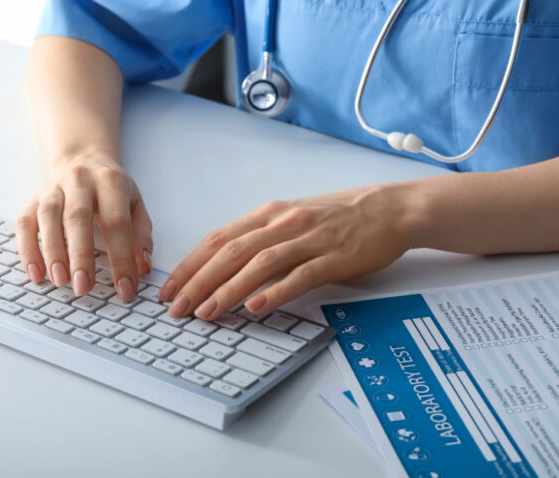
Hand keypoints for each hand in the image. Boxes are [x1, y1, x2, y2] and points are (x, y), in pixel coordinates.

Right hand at [16, 155, 152, 299]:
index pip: (117, 223)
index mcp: (111, 182)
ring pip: (48, 217)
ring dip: (52, 252)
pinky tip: (36, 273)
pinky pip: (25, 223)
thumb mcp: (136, 206)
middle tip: (83, 287)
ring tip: (60, 281)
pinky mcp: (34, 199)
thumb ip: (141, 236)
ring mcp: (54, 188)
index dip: (122, 258)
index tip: (125, 289)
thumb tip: (143, 266)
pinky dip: (27, 250)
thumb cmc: (113, 192)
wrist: (84, 161)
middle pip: (78, 217)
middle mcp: (80, 181)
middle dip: (81, 255)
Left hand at [158, 184, 420, 319]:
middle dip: (198, 281)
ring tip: (205, 313)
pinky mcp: (333, 257)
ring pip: (259, 264)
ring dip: (227, 290)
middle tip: (176, 308)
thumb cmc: (339, 216)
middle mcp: (283, 224)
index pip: (218, 239)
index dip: (190, 265)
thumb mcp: (293, 219)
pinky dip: (275, 292)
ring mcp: (308, 239)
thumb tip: (225, 264)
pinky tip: (256, 307)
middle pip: (230, 252)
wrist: (389, 209)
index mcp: (269, 215)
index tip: (169, 288)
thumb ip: (262, 237)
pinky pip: (299, 276)